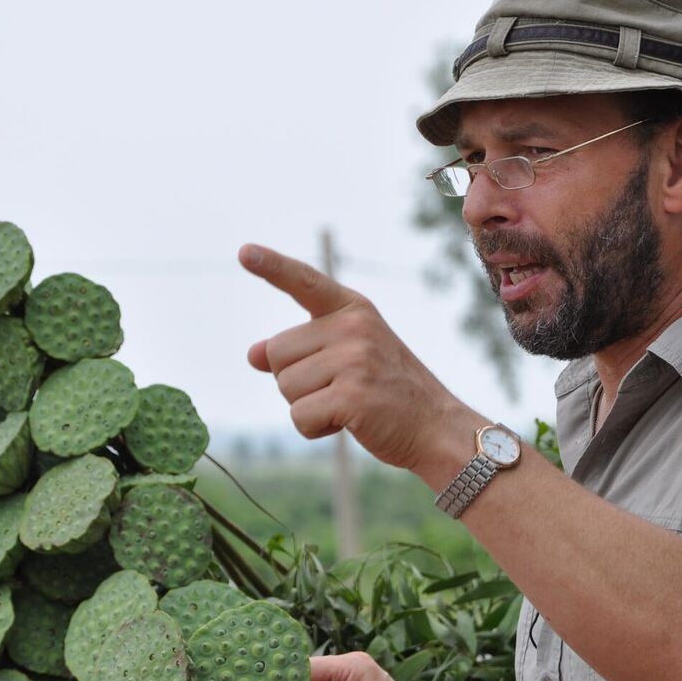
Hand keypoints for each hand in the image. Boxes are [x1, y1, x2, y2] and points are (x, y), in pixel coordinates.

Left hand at [240, 244, 477, 476]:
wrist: (437, 427)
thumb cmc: (388, 392)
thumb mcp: (347, 358)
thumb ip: (302, 350)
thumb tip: (252, 354)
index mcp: (353, 309)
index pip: (304, 281)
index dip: (272, 266)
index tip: (244, 252)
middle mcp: (353, 327)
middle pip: (276, 353)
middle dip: (295, 381)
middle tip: (339, 389)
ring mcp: (354, 359)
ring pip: (285, 387)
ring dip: (306, 407)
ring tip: (348, 405)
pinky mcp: (352, 395)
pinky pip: (299, 416)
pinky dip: (315, 429)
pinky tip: (348, 423)